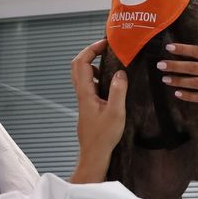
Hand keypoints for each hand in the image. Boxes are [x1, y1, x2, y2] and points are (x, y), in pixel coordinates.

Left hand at [70, 40, 126, 180]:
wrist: (94, 154)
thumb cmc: (103, 137)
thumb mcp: (116, 112)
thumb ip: (118, 91)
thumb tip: (120, 72)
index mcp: (85, 93)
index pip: (82, 63)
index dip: (91, 49)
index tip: (106, 43)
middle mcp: (82, 94)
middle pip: (78, 65)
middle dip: (90, 53)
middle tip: (105, 48)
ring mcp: (84, 99)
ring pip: (83, 75)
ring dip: (93, 64)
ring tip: (110, 62)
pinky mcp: (89, 105)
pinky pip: (90, 84)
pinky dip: (98, 76)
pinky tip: (111, 82)